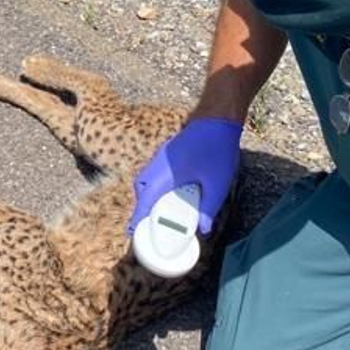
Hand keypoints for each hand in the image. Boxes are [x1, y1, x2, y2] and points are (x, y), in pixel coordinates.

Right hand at [128, 116, 241, 236]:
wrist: (218, 118)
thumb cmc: (217, 148)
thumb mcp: (217, 184)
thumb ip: (209, 208)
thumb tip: (203, 231)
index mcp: (166, 172)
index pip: (146, 198)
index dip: (138, 216)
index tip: (132, 231)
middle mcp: (159, 163)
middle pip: (141, 187)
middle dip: (141, 206)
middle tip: (145, 224)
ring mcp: (162, 156)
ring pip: (147, 179)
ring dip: (148, 195)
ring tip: (157, 211)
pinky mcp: (168, 153)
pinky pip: (154, 173)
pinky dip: (155, 186)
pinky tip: (168, 193)